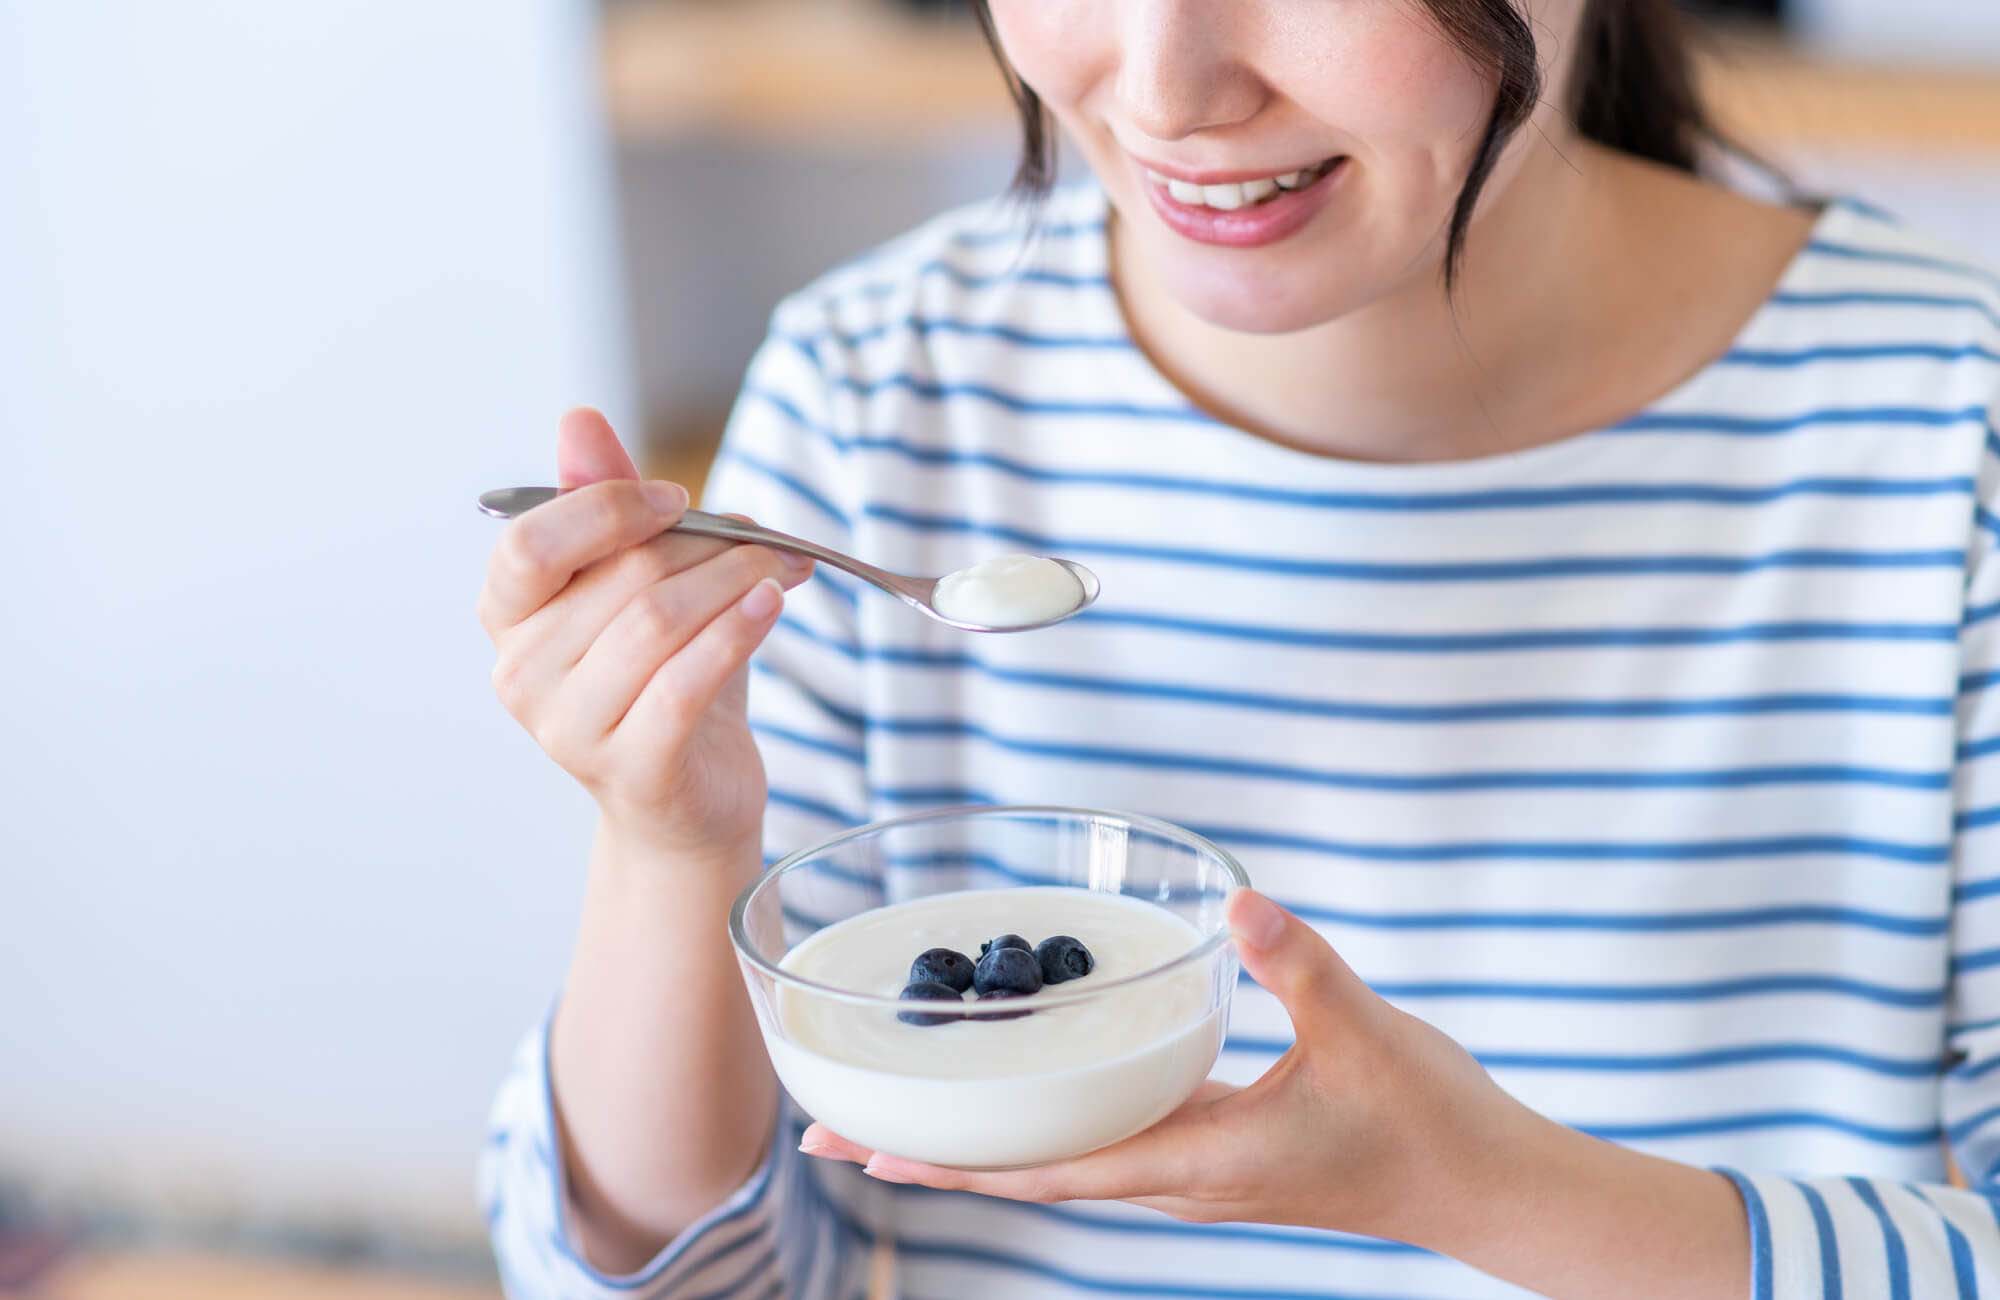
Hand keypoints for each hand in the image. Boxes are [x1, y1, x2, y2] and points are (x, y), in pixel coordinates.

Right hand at [476, 408, 814, 846]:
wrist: (688, 806)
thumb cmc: (663, 682)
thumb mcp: (636, 586)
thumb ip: (605, 504)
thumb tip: (580, 420)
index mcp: (509, 617)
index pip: (530, 542)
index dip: (609, 507)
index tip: (680, 499)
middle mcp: (522, 675)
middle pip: (622, 576)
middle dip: (710, 546)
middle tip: (772, 540)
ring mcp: (570, 729)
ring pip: (657, 622)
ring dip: (735, 582)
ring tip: (784, 569)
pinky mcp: (630, 770)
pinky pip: (685, 682)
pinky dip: (737, 632)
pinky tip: (774, 605)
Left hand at [799, 889, 1510, 1238]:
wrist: (1482, 1184)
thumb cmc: (1428, 1122)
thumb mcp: (1366, 1034)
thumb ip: (1301, 967)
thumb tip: (1237, 906)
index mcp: (1198, 1158)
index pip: (1049, 1167)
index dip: (953, 1160)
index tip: (865, 1146)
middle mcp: (1179, 1177)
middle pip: (1029, 1172)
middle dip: (932, 1153)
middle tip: (835, 1127)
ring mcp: (1195, 1172)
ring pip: (1062, 1162)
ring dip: (981, 1144)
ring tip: (904, 1116)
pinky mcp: (1215, 1154)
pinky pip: (1105, 1145)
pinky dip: (1046, 1126)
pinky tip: (1030, 1094)